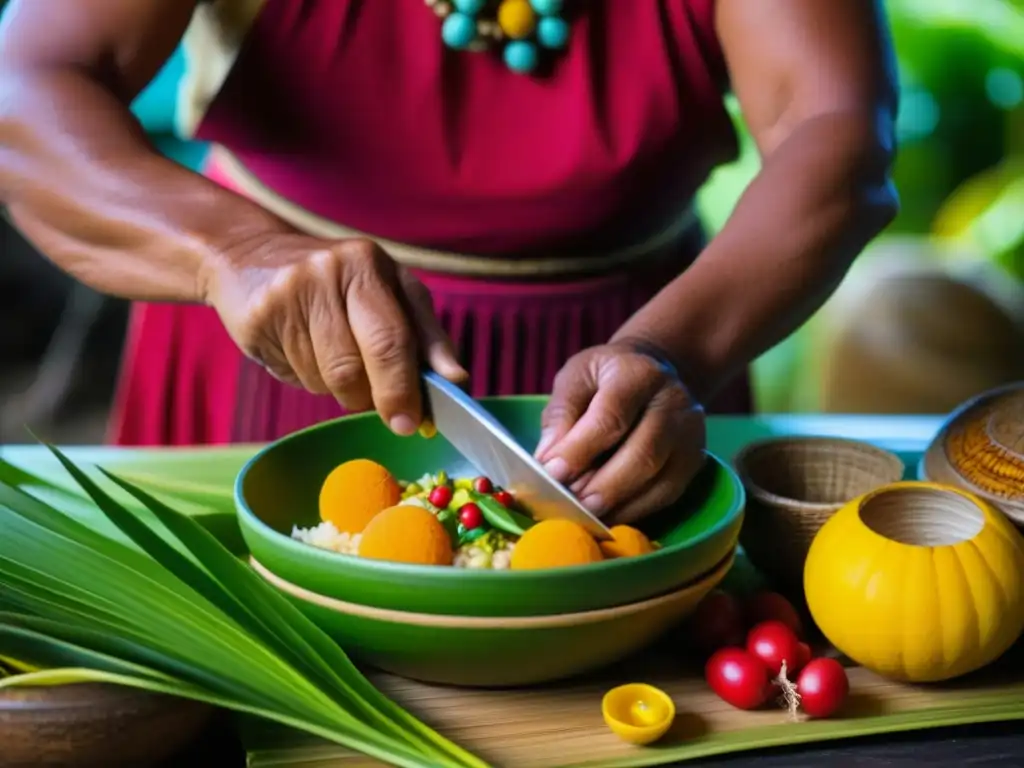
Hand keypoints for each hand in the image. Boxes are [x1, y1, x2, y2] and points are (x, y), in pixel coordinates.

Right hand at [202, 233, 466, 433]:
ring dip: (340, 388)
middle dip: (379, 400)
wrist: (250, 254)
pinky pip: (294, 375)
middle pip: (353, 365)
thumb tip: (457, 381)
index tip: (413, 422)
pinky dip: (307, 378)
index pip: (392, 339)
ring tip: (335, 359)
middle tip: (394, 420)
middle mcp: (327, 274)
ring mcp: (287, 296)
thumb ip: (427, 338)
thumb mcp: (391, 295)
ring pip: (327, 379)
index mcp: (368, 265)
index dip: (404, 387)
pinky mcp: (257, 319)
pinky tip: (302, 350)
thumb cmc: (339, 282)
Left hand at [534, 341, 704, 523]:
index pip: (611, 418)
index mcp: (637, 373)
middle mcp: (673, 401)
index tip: (552, 474)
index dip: (579, 450)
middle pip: (643, 454)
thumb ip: (561, 415)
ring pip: (660, 480)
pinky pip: (668, 494)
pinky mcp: (694, 459)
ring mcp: (690, 432)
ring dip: (620, 504)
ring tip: (586, 515)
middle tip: (571, 505)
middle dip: (604, 486)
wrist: (654, 367)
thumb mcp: (576, 377)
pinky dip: (636, 510)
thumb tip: (548, 462)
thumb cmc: (606, 376)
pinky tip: (609, 515)